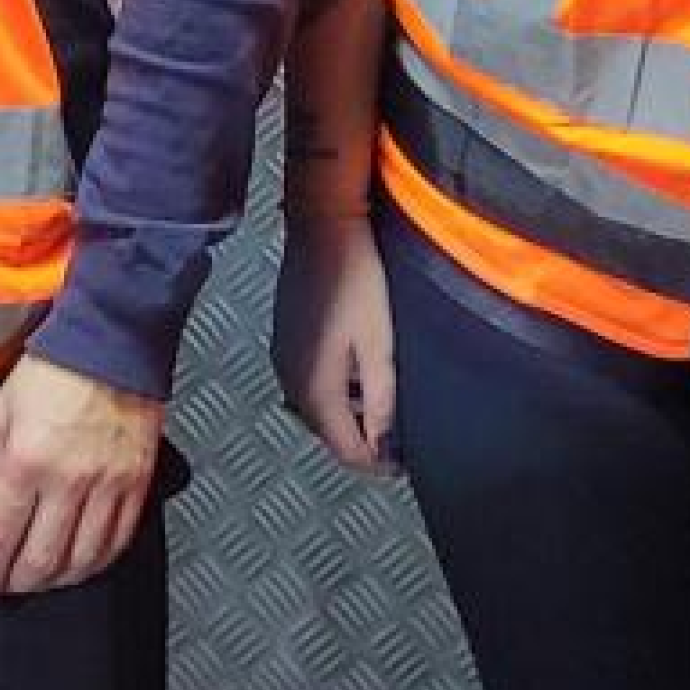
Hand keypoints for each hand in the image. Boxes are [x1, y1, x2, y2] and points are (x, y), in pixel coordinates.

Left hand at [0, 356, 164, 605]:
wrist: (112, 343)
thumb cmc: (54, 371)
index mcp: (28, 460)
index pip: (2, 536)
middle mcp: (69, 480)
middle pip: (43, 558)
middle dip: (20, 584)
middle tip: (8, 589)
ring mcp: (108, 485)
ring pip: (83, 558)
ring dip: (58, 579)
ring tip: (42, 579)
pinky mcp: (137, 483)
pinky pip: (118, 539)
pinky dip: (98, 561)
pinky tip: (83, 563)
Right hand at [270, 209, 398, 475]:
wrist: (323, 225)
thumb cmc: (357, 279)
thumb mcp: (380, 345)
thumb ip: (381, 400)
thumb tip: (384, 444)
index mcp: (316, 388)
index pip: (345, 449)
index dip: (377, 464)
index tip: (406, 464)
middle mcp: (291, 380)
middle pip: (328, 432)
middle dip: (362, 442)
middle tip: (399, 440)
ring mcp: (284, 358)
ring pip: (318, 408)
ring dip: (349, 416)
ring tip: (386, 408)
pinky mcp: (286, 339)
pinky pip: (310, 383)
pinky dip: (336, 392)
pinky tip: (360, 375)